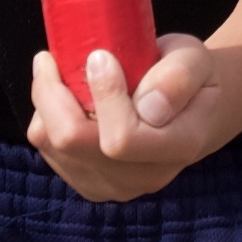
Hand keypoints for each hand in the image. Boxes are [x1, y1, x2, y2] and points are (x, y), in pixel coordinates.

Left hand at [20, 28, 241, 203]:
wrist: (187, 108)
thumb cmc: (189, 77)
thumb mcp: (196, 60)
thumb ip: (178, 77)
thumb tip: (148, 106)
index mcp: (178, 146)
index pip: (122, 138)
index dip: (102, 94)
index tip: (99, 55)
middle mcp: (146, 176)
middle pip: (74, 143)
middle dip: (53, 95)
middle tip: (50, 58)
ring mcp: (114, 185)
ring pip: (53, 144)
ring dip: (46, 103)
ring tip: (57, 73)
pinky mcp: (88, 183)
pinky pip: (47, 149)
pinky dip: (45, 117)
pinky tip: (62, 98)